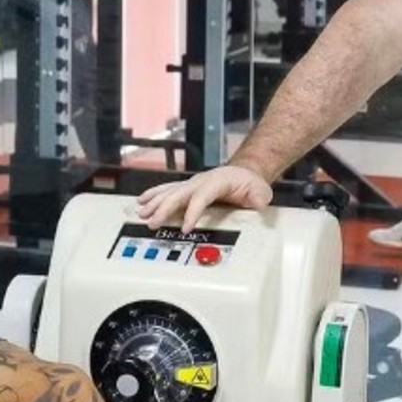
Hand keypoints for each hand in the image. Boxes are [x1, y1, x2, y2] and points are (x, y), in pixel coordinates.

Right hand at [136, 165, 272, 232]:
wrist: (243, 174)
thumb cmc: (248, 183)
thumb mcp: (259, 191)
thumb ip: (258, 198)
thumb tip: (257, 203)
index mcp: (215, 182)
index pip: (200, 197)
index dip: (192, 212)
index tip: (185, 227)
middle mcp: (199, 182)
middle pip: (178, 194)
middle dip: (163, 208)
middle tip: (153, 222)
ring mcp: (190, 184)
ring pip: (168, 192)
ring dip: (154, 203)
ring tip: (142, 215)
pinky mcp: (185, 188)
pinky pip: (166, 190)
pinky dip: (153, 196)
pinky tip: (142, 202)